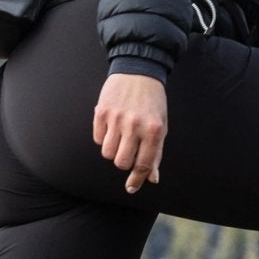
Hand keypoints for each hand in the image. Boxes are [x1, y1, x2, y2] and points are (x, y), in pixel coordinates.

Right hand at [93, 73, 167, 193]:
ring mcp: (116, 118)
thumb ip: (156, 153)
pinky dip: (103, 138)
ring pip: (108, 153)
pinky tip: (111, 126)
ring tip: (120, 137)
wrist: (138, 70)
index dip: (137, 180)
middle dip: (124, 162)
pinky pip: (98, 138)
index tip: (131, 188)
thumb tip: (152, 179)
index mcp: (153, 130)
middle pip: (122, 162)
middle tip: (128, 151)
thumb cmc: (152, 102)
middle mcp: (134, 125)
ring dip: (113, 150)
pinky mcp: (102, 111)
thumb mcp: (161, 126)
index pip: (144, 164)